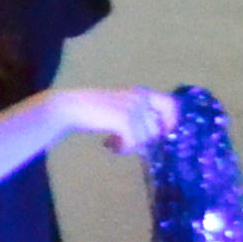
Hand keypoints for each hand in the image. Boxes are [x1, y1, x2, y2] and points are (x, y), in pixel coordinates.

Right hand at [48, 85, 181, 158]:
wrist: (71, 107)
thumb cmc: (93, 108)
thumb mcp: (120, 105)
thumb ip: (138, 114)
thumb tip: (156, 133)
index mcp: (142, 93)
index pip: (171, 105)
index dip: (170, 121)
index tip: (162, 135)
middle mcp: (141, 98)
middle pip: (156, 128)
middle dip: (143, 140)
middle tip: (126, 142)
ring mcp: (134, 109)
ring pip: (145, 138)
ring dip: (129, 145)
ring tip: (113, 142)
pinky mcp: (125, 120)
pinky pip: (133, 143)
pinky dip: (122, 148)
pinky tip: (108, 145)